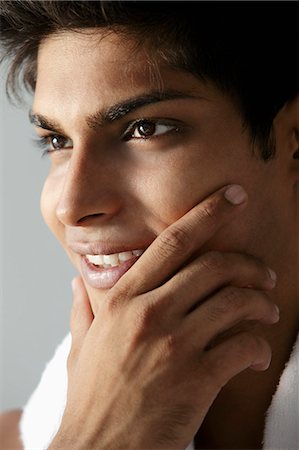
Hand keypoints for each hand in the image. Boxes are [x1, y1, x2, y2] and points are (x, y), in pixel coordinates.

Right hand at [50, 185, 278, 449]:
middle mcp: (150, 313)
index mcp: (123, 299)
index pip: (173, 242)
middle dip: (248, 264)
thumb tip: (78, 281)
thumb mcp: (81, 346)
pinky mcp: (196, 379)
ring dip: (261, 303)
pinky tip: (255, 352)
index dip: (207, 214)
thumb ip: (82, 308)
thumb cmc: (93, 397)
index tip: (232, 197)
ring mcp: (174, 345)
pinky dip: (258, 345)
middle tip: (264, 273)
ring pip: (235, 301)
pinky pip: (243, 347)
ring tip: (268, 310)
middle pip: (213, 266)